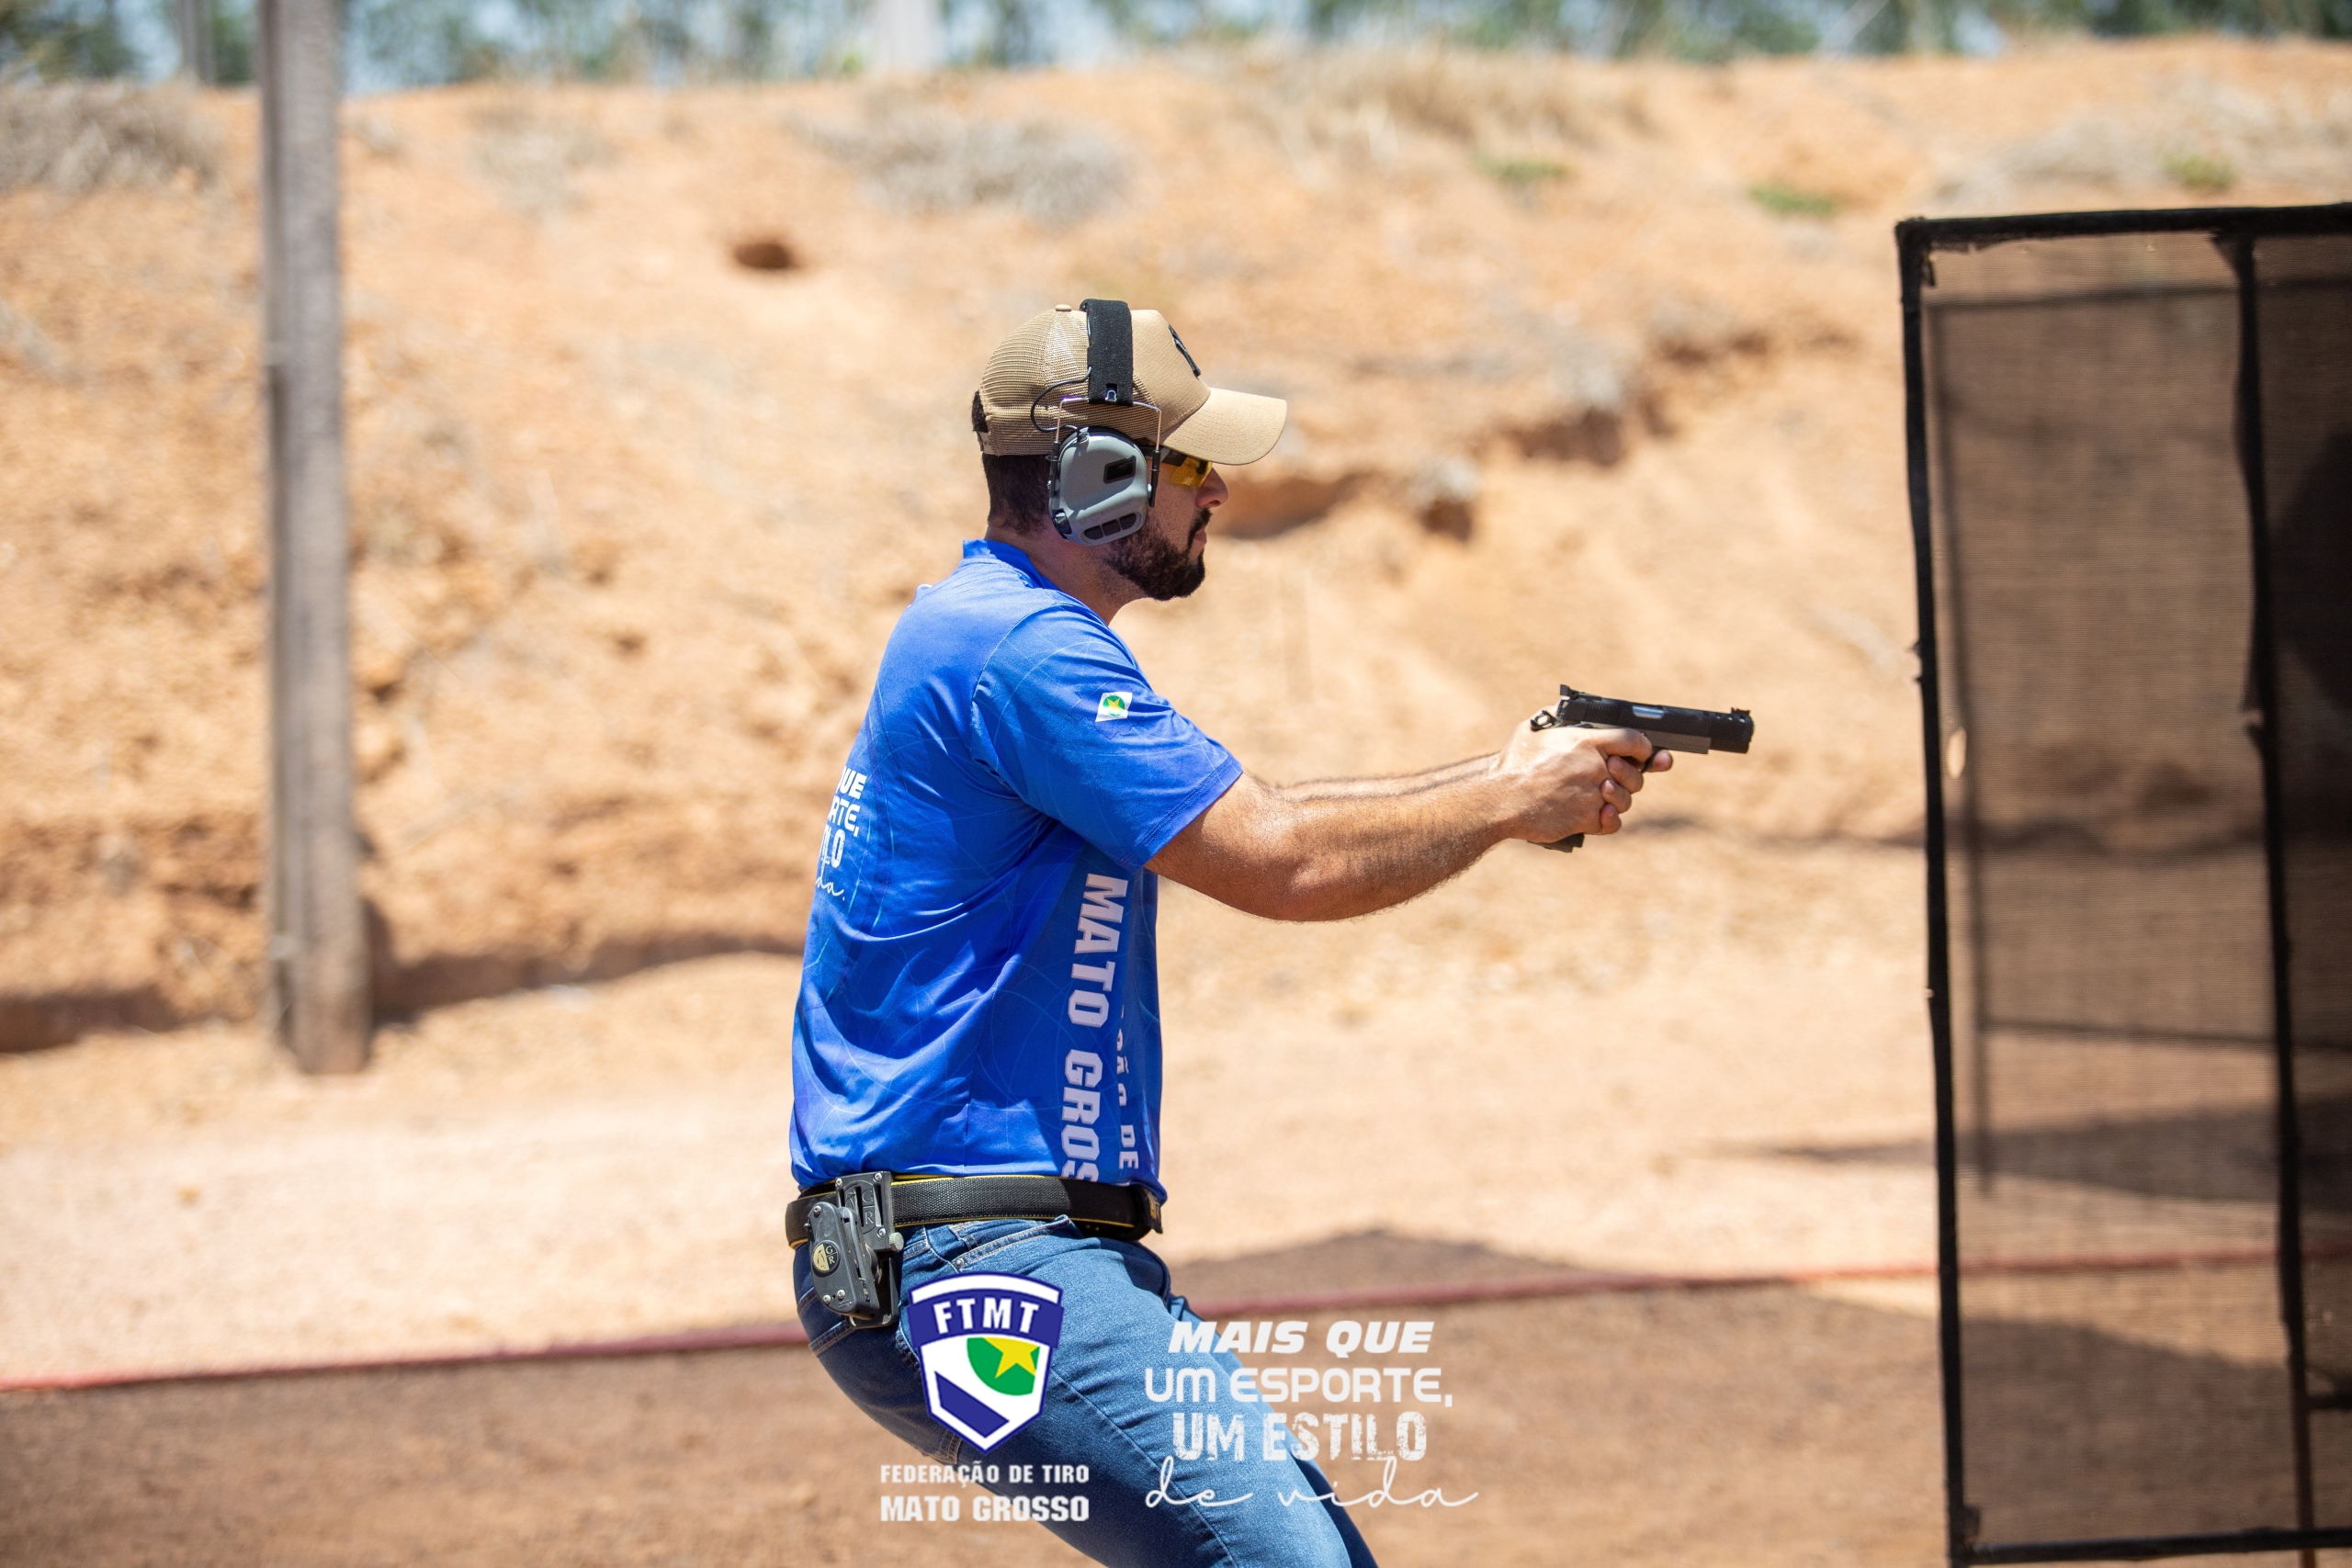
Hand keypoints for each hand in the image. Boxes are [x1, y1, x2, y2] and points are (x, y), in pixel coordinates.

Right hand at [1494, 722, 1671, 841]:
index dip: (1644, 747)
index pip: (1633, 739)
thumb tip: (1562, 708)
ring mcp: (1593, 794)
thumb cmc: (1513, 766)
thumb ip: (1553, 718)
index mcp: (1586, 741)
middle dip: (1632, 777)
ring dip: (1618, 799)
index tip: (1644, 753)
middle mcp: (1594, 766)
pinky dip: (1610, 821)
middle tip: (1618, 778)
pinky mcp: (1587, 818)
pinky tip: (1602, 815)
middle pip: (1635, 773)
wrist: (1502, 801)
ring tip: (1602, 797)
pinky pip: (1612, 823)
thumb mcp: (1531, 731)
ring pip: (1624, 799)